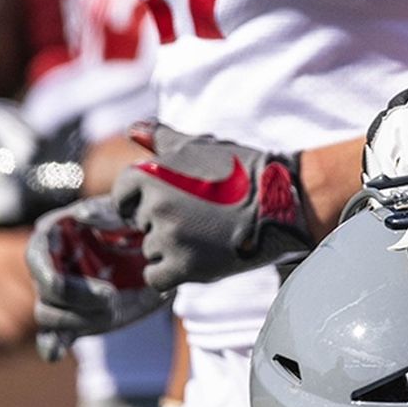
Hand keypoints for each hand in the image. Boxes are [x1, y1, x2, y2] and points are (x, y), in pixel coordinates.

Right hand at [27, 196, 169, 357]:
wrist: (159, 254)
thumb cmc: (137, 224)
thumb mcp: (126, 211)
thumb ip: (105, 211)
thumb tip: (82, 214)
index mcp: (55, 234)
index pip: (36, 256)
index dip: (55, 275)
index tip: (101, 288)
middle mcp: (50, 265)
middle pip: (46, 291)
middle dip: (79, 299)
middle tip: (114, 299)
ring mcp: (58, 294)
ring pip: (48, 315)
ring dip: (80, 320)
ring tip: (115, 310)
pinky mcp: (70, 317)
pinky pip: (49, 335)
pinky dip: (51, 345)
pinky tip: (56, 353)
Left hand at [110, 124, 309, 291]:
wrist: (284, 199)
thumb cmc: (243, 169)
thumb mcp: (201, 145)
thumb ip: (160, 138)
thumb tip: (132, 129)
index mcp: (154, 174)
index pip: (123, 194)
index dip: (143, 199)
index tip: (172, 199)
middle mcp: (156, 205)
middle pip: (139, 223)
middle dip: (161, 221)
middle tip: (198, 214)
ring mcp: (169, 237)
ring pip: (150, 250)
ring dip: (171, 246)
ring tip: (207, 233)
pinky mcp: (184, 266)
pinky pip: (156, 277)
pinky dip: (172, 272)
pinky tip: (198, 256)